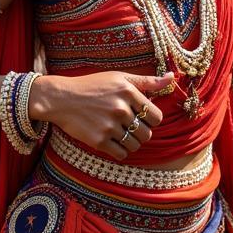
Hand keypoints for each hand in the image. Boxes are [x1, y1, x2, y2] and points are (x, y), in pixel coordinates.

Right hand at [30, 70, 171, 160]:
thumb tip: (172, 78)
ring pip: (135, 145)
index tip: (140, 117)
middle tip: (129, 126)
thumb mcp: (119, 78)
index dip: (151, 119)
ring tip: (120, 134)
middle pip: (147, 133)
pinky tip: (112, 141)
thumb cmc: (92, 86)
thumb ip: (147, 81)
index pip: (156, 117)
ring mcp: (109, 126)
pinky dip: (120, 151)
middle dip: (141, 132)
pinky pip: (121, 154)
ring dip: (131, 143)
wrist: (60, 98)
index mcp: (128, 92)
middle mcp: (120, 109)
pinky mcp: (98, 140)